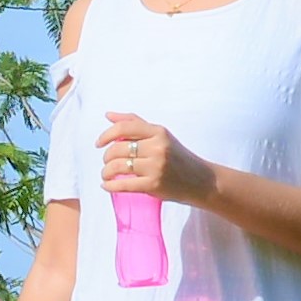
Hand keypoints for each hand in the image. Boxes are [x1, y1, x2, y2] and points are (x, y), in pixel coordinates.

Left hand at [96, 112, 215, 203]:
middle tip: (107, 163)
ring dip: (106, 172)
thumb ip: (135, 123)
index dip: (106, 134)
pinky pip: (124, 185)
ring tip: (106, 175)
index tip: (99, 143)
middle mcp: (157, 147)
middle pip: (118, 148)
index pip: (125, 127)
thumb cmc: (177, 157)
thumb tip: (108, 115)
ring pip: (118, 166)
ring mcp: (156, 166)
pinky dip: (110, 186)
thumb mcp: (160, 135)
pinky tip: (107, 186)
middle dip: (106, 157)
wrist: (201, 181)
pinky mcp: (154, 185)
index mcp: (158, 131)